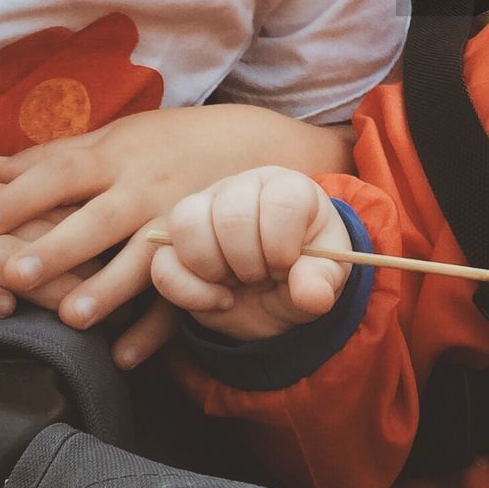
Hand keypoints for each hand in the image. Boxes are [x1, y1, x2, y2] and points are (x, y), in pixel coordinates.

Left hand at [0, 106, 350, 358]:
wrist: (259, 144)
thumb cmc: (176, 141)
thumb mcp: (119, 137)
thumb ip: (55, 155)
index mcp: (119, 158)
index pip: (63, 173)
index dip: (21, 196)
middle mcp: (146, 190)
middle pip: (98, 219)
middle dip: (59, 247)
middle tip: (17, 273)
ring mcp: (178, 222)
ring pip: (142, 259)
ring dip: (108, 289)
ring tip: (74, 318)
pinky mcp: (204, 253)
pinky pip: (182, 294)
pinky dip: (156, 328)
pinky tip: (126, 356)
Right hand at [152, 166, 351, 341]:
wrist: (278, 292)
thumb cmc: (306, 271)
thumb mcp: (326, 278)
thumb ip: (322, 282)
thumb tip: (312, 296)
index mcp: (287, 187)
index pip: (280, 202)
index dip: (282, 246)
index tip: (288, 266)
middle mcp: (242, 188)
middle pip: (231, 215)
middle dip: (250, 262)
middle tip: (264, 277)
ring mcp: (203, 209)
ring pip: (187, 224)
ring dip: (214, 269)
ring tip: (238, 282)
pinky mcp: (173, 242)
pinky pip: (162, 261)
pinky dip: (188, 291)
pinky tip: (218, 299)